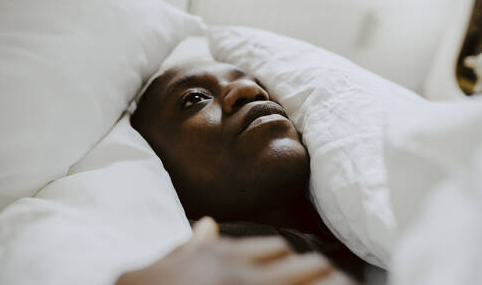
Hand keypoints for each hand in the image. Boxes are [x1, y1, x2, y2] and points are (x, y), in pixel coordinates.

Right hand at [116, 217, 357, 284]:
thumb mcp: (160, 270)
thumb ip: (186, 247)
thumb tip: (205, 224)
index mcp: (221, 259)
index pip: (275, 248)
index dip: (298, 261)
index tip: (314, 270)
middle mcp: (242, 275)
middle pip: (303, 264)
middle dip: (324, 274)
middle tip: (344, 283)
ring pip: (312, 280)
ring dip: (330, 284)